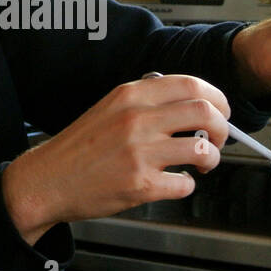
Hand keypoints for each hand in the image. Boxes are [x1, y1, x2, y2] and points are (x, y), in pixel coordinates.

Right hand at [1, 74, 229, 245]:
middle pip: (205, 112)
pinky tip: (174, 182)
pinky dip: (187, 185)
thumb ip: (145, 101)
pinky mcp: (140, 185)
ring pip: (203, 149)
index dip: (216, 98)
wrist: (46, 180)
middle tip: (219, 138)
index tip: (220, 111)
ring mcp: (140, 153)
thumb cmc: (78, 148)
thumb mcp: (109, 108)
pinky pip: (185, 184)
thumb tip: (187, 101)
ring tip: (202, 163)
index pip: (191, 84)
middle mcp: (137, 120)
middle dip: (223, 128)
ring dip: (211, 158)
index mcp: (130, 96)